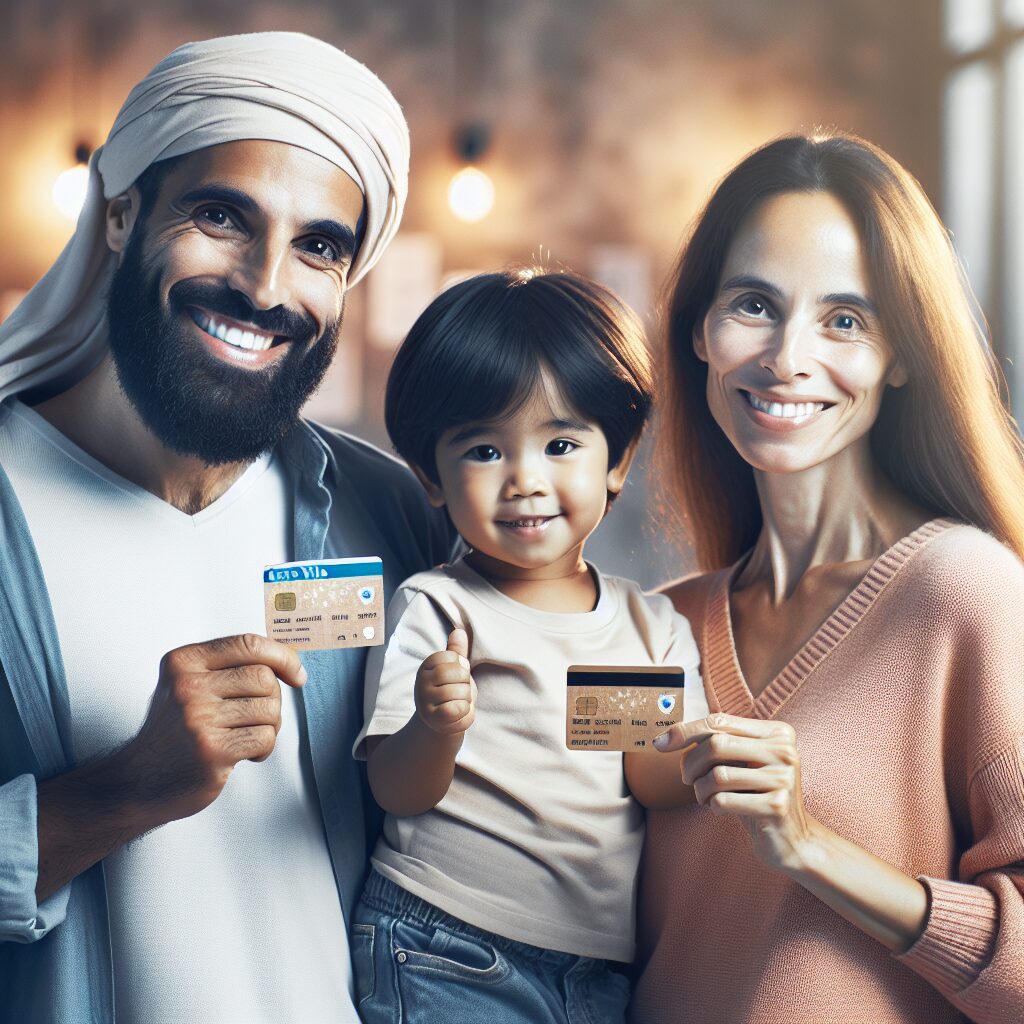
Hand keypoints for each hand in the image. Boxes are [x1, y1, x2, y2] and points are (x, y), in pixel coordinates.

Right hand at [119, 633, 307, 826]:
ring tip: (246, 736)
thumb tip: (289, 659)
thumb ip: (229, 666)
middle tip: (255, 717)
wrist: (137, 783)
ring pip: (269, 709)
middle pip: (264, 678)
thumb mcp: (188, 685)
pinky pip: (265, 737)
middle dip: (272, 699)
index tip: (297, 675)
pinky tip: (245, 754)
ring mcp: (198, 719)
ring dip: (269, 726)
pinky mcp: (211, 751)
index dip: (283, 656)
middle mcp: (188, 686)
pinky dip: (264, 748)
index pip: (249, 644)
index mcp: (184, 661)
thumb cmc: (175, 731)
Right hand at [414, 628, 475, 735]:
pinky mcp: (433, 717)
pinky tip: (458, 712)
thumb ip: (457, 651)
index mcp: (426, 666)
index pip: (453, 656)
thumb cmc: (451, 692)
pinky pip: (458, 708)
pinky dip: (465, 710)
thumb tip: (459, 631)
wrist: (442, 723)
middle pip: (459, 673)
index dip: (462, 667)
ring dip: (467, 699)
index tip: (455, 677)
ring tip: (457, 702)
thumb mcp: (454, 669)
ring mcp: (425, 700)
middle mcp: (421, 681)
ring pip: (461, 692)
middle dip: (466, 683)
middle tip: (458, 691)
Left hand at [654, 712, 815, 871]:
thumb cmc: (757, 795)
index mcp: (777, 732)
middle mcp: (784, 750)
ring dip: (700, 789)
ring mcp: (783, 778)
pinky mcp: (777, 806)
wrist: (792, 840)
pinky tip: (719, 809)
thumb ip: (718, 743)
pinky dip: (712, 806)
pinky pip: (724, 801)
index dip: (686, 731)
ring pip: (717, 775)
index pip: (720, 721)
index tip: (659, 743)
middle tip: (686, 779)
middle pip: (716, 745)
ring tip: (705, 796)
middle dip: (690, 763)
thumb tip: (668, 737)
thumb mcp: (742, 763)